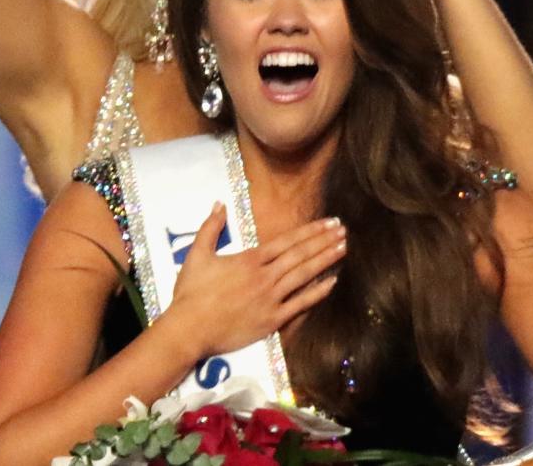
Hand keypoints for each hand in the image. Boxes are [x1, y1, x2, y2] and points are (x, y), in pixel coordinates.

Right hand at [169, 203, 345, 357]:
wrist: (189, 329)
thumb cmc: (191, 293)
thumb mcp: (197, 255)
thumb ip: (211, 228)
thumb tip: (220, 204)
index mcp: (250, 260)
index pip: (287, 241)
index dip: (310, 231)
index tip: (328, 222)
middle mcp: (264, 277)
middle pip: (300, 255)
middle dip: (324, 241)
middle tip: (343, 230)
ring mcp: (270, 299)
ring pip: (303, 276)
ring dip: (325, 260)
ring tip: (343, 249)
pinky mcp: (271, 320)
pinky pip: (299, 305)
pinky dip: (317, 293)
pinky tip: (331, 282)